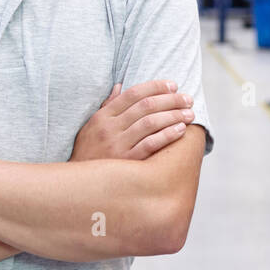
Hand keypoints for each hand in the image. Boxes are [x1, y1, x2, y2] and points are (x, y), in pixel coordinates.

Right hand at [69, 80, 195, 161]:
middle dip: (170, 100)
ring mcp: (118, 145)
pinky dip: (167, 135)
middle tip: (187, 99)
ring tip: (189, 114)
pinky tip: (180, 130)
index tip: (173, 85)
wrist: (80, 184)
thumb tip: (120, 86)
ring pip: (150, 123)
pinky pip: (151, 144)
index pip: (133, 94)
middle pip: (146, 106)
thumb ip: (107, 106)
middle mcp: (110, 128)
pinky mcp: (127, 162)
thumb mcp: (90, 126)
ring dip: (173, 116)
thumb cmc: (88, 152)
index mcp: (103, 117)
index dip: (155, 87)